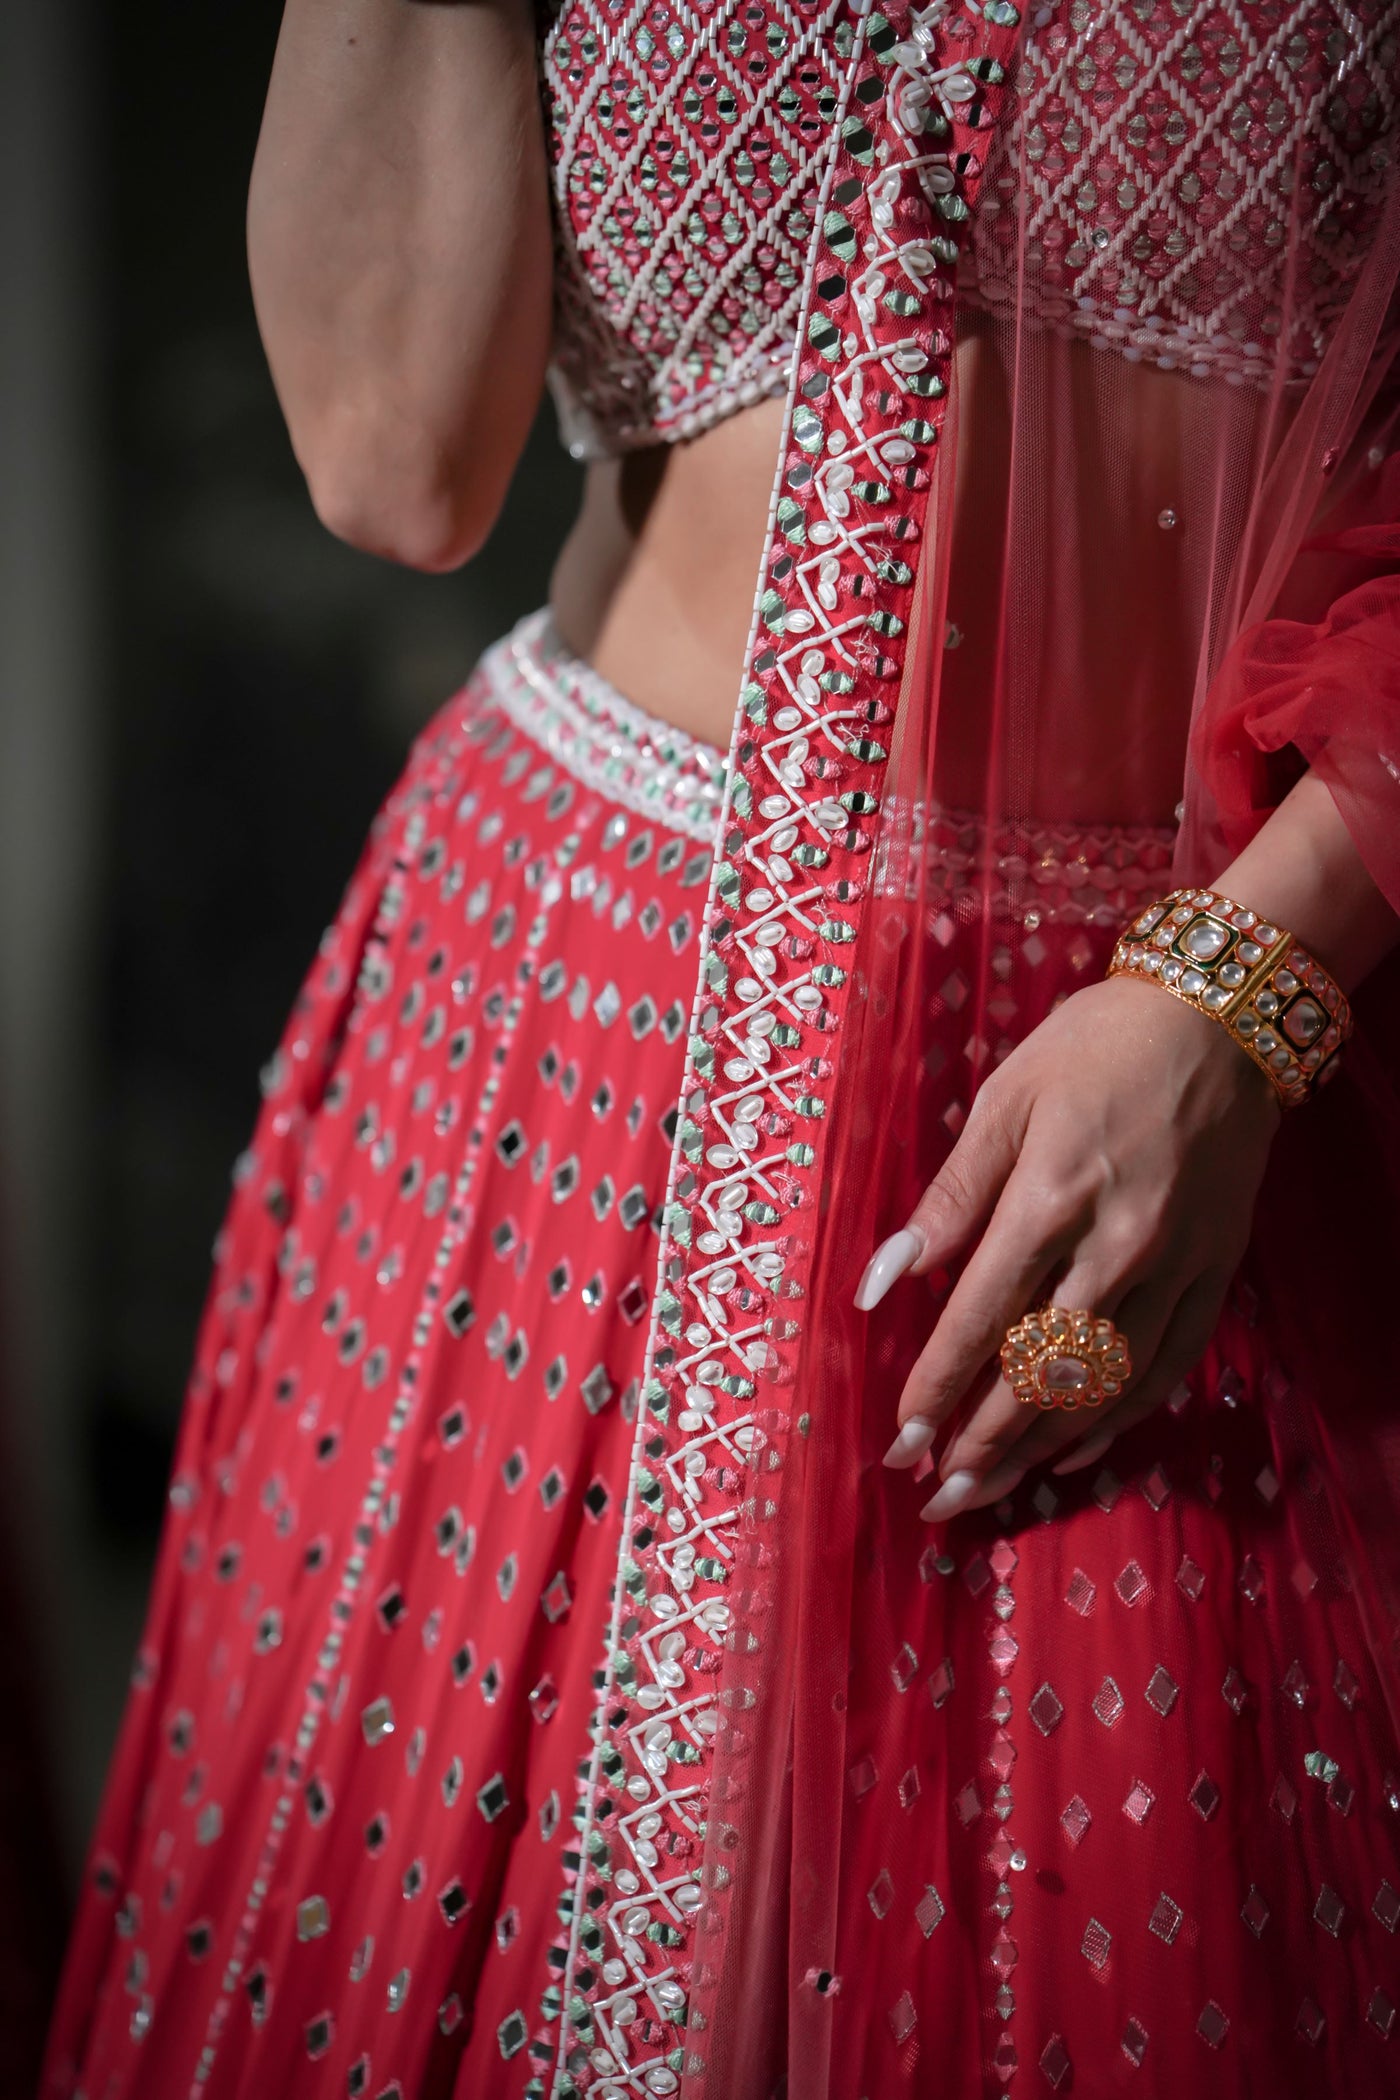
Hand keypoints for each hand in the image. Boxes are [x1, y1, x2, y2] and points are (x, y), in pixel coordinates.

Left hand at [855, 973, 1281, 1516]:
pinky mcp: (1216, 1272)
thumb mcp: (1004, 1099)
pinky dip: (1119, 1419)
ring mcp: (1175, 1265)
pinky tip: (1073, 1452)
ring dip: (1040, 1448)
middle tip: (936, 1498)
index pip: (983, 1317)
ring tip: (990, 1493)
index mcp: (1051, 1196)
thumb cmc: (1094, 1046)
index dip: (938, 1384)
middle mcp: (1117, 1245)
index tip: (900, 1440)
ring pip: (1104, 1384)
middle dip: (983, 1443)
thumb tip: (885, 1278)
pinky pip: (1167, 1368)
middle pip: (1042, 1372)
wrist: (1222, 1017)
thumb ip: (949, 1197)